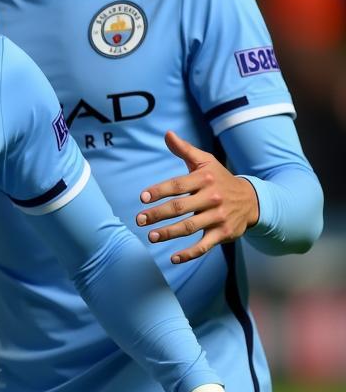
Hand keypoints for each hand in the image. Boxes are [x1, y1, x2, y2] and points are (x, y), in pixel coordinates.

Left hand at [136, 130, 259, 262]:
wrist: (252, 199)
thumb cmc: (220, 178)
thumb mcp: (205, 161)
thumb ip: (184, 150)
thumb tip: (167, 133)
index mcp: (204, 179)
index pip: (177, 185)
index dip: (159, 191)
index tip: (142, 198)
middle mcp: (211, 198)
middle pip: (180, 207)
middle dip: (158, 214)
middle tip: (139, 219)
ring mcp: (217, 217)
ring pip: (190, 227)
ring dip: (169, 233)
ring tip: (151, 236)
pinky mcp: (223, 233)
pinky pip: (204, 246)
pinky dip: (189, 254)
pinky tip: (173, 258)